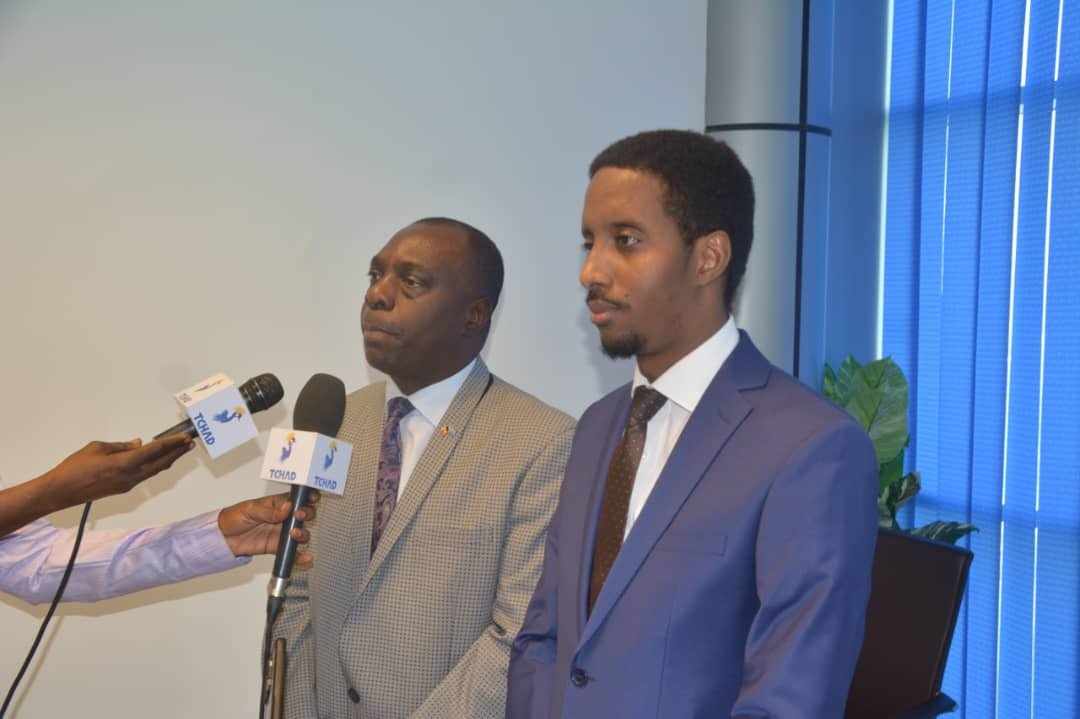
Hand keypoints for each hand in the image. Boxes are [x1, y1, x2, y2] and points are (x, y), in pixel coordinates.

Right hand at [42, 435, 193, 509]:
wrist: (61, 492)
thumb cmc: (75, 466)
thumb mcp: (97, 448)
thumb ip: (120, 446)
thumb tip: (138, 444)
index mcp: (125, 464)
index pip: (155, 451)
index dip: (172, 443)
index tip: (184, 437)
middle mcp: (131, 476)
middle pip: (160, 463)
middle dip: (176, 453)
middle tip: (189, 443)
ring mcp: (128, 484)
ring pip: (154, 471)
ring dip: (167, 460)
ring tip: (179, 450)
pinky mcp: (123, 489)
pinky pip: (144, 475)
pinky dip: (154, 466)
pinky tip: (158, 460)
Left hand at [217, 492, 318, 566]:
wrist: (222, 539)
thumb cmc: (234, 518)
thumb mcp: (250, 510)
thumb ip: (269, 511)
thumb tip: (287, 507)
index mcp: (277, 504)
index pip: (297, 499)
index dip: (308, 498)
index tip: (312, 499)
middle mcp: (283, 518)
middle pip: (304, 515)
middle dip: (307, 514)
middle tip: (300, 516)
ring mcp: (282, 533)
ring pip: (302, 533)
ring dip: (303, 534)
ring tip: (295, 535)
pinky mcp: (277, 548)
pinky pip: (292, 552)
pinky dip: (301, 556)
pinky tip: (305, 557)